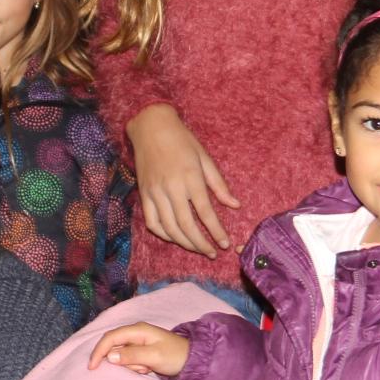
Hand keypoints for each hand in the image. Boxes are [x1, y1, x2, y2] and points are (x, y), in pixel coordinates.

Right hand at [88, 322, 190, 376]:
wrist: (192, 360)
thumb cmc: (174, 356)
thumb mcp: (153, 357)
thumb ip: (132, 355)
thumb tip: (110, 356)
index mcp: (137, 330)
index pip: (110, 338)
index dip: (99, 351)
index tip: (92, 367)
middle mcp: (135, 333)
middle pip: (114, 346)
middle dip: (119, 361)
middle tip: (137, 368)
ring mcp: (137, 342)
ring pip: (121, 355)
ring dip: (130, 365)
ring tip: (147, 368)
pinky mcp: (140, 351)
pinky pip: (129, 360)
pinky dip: (135, 367)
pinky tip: (148, 368)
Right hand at [128, 104, 240, 258]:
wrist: (152, 127)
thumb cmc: (182, 140)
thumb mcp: (205, 158)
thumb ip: (219, 184)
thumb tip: (235, 205)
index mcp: (190, 178)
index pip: (205, 212)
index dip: (216, 231)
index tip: (224, 244)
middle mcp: (171, 188)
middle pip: (186, 226)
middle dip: (201, 244)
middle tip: (212, 252)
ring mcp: (155, 192)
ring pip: (169, 228)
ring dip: (184, 243)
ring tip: (197, 248)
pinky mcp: (143, 194)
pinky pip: (152, 222)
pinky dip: (164, 235)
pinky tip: (176, 238)